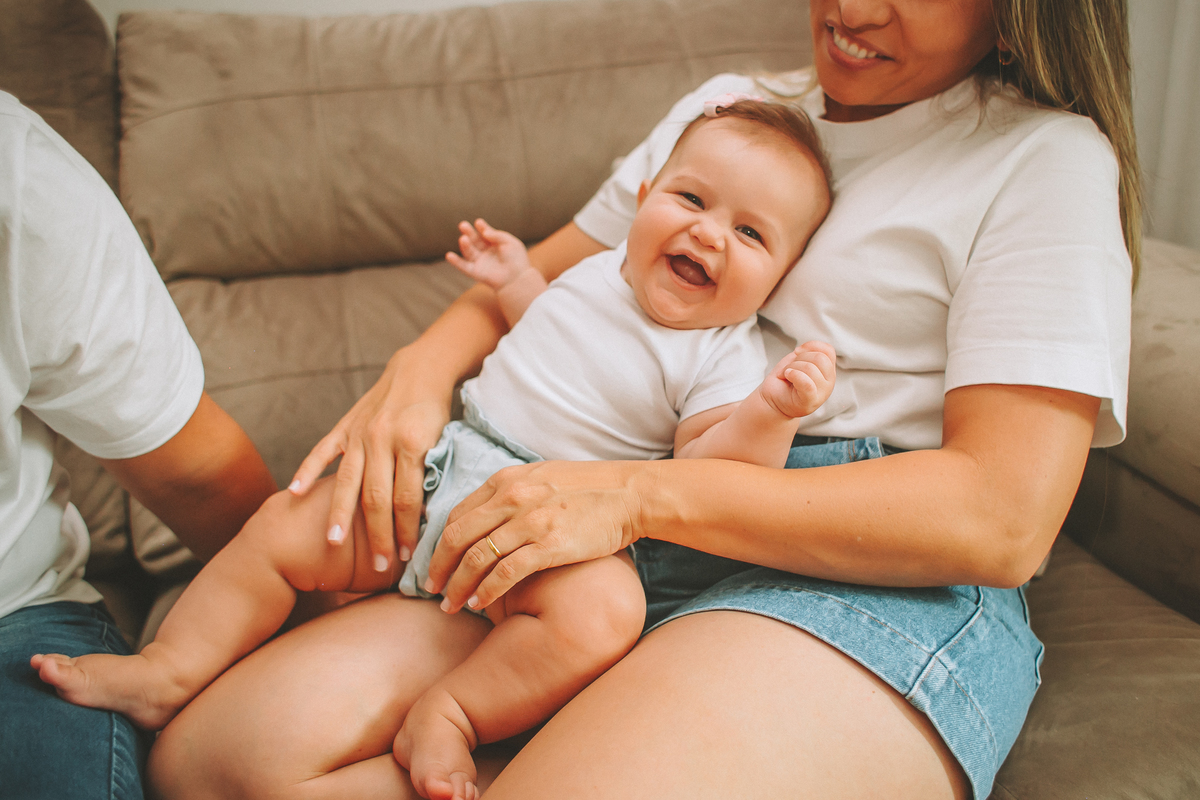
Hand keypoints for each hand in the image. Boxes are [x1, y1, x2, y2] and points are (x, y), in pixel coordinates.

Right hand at [288, 348, 450, 573]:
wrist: (420, 370)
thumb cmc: (436, 411)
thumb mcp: (443, 440)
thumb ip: (431, 473)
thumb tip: (425, 516)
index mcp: (413, 443)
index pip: (408, 497)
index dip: (406, 529)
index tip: (406, 554)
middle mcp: (383, 438)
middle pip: (377, 496)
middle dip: (378, 534)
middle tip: (378, 564)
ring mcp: (360, 432)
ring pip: (348, 480)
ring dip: (341, 514)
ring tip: (335, 542)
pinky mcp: (345, 426)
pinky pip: (322, 451)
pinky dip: (308, 470)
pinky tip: (296, 492)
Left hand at [424, 460, 645, 611]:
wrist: (629, 494)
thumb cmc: (588, 489)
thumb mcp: (540, 479)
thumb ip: (510, 495)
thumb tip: (485, 518)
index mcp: (506, 481)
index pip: (457, 514)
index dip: (439, 543)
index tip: (436, 564)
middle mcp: (512, 498)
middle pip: (456, 536)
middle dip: (438, 567)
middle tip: (432, 589)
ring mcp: (530, 521)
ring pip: (476, 557)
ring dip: (458, 585)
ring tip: (451, 606)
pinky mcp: (549, 544)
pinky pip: (505, 572)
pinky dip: (486, 591)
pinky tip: (479, 605)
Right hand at [446, 219, 532, 290]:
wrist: (518, 279)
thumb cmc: (517, 260)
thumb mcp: (510, 242)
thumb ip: (497, 235)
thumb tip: (484, 232)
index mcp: (495, 243)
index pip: (485, 232)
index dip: (481, 227)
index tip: (478, 223)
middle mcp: (486, 251)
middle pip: (474, 240)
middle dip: (468, 232)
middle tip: (463, 225)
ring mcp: (480, 261)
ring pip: (469, 251)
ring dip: (465, 245)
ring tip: (463, 238)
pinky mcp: (476, 272)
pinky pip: (464, 267)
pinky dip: (456, 262)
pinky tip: (449, 256)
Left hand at [759, 341, 835, 419]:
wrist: (772, 400)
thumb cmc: (785, 380)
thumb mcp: (797, 360)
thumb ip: (807, 353)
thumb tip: (804, 349)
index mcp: (828, 371)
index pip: (828, 350)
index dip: (811, 345)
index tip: (797, 351)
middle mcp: (829, 383)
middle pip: (820, 358)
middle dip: (799, 358)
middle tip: (789, 367)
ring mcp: (822, 394)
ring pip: (810, 368)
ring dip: (791, 367)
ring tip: (786, 375)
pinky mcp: (810, 402)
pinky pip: (807, 383)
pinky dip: (794, 375)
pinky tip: (786, 376)